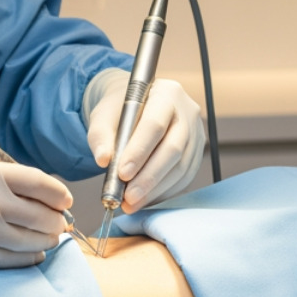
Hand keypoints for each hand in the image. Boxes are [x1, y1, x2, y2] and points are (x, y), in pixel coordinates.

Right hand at [0, 158, 71, 267]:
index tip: (64, 200)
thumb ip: (2, 179)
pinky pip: (13, 261)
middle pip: (42, 216)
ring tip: (48, 237)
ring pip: (32, 241)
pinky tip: (32, 252)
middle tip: (59, 222)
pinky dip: (29, 257)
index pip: (40, 183)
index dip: (59, 194)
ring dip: (46, 240)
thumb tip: (41, 194)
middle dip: (57, 221)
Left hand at [86, 74, 205, 211]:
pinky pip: (184, 177)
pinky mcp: (196, 152)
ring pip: (180, 167)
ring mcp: (196, 133)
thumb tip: (103, 160)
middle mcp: (187, 111)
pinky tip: (145, 199)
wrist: (135, 108)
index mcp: (166, 93)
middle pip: (173, 149)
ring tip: (131, 202)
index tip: (122, 174)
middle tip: (128, 197)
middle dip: (149, 177)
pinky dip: (163, 192)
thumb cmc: (119, 110)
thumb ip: (100, 136)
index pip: (155, 125)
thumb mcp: (103, 115)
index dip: (139, 151)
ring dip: (155, 189)